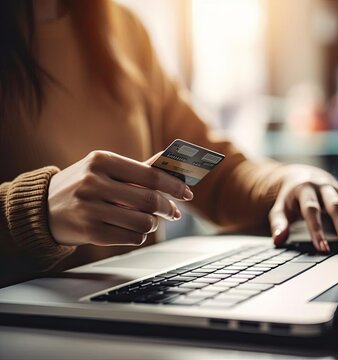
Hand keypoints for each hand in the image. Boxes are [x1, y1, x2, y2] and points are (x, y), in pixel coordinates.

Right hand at [48, 151, 192, 246]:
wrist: (42, 207)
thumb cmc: (82, 184)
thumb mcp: (104, 169)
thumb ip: (137, 169)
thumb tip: (171, 168)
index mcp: (102, 160)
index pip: (150, 175)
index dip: (174, 186)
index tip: (187, 193)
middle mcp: (94, 182)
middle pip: (150, 200)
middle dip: (168, 208)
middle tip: (174, 212)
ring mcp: (90, 208)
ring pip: (143, 221)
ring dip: (153, 223)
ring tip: (151, 221)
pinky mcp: (90, 231)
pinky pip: (131, 237)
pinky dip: (139, 235)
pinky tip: (134, 229)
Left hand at [269, 164, 337, 252]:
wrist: (301, 177)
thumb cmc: (290, 198)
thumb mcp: (280, 208)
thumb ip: (279, 223)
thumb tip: (277, 240)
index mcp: (304, 190)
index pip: (311, 210)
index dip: (317, 229)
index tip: (322, 248)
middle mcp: (322, 188)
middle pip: (334, 207)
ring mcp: (336, 191)